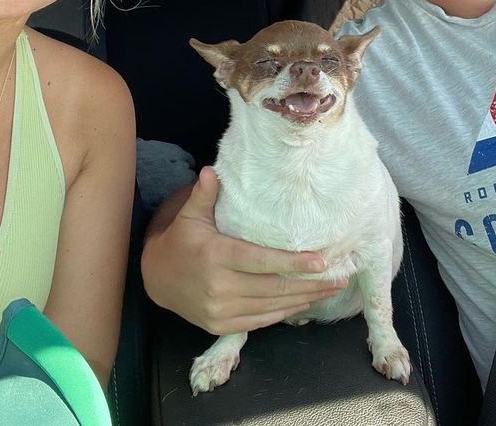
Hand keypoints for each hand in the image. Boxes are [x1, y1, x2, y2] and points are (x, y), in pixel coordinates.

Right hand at [140, 166, 347, 334]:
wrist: (156, 280)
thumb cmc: (180, 242)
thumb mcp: (189, 216)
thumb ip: (204, 195)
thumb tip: (212, 170)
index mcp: (215, 256)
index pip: (260, 261)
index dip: (292, 263)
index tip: (321, 262)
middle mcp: (219, 287)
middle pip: (273, 288)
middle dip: (310, 284)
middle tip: (339, 279)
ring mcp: (221, 310)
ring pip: (271, 307)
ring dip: (303, 300)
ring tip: (329, 291)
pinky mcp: (222, 325)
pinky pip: (260, 321)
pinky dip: (284, 313)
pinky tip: (303, 303)